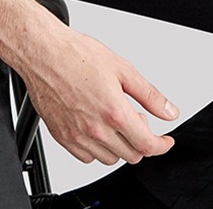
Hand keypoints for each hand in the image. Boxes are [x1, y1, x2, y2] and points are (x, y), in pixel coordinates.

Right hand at [18, 25, 178, 164]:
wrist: (43, 53)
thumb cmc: (76, 55)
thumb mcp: (122, 69)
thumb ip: (149, 95)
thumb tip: (169, 111)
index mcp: (114, 112)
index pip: (147, 145)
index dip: (161, 145)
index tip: (165, 141)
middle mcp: (96, 130)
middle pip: (131, 155)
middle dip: (140, 140)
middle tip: (136, 118)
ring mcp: (78, 137)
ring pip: (110, 159)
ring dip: (119, 145)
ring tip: (114, 119)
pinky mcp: (62, 138)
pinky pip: (87, 158)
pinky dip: (97, 148)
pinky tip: (96, 126)